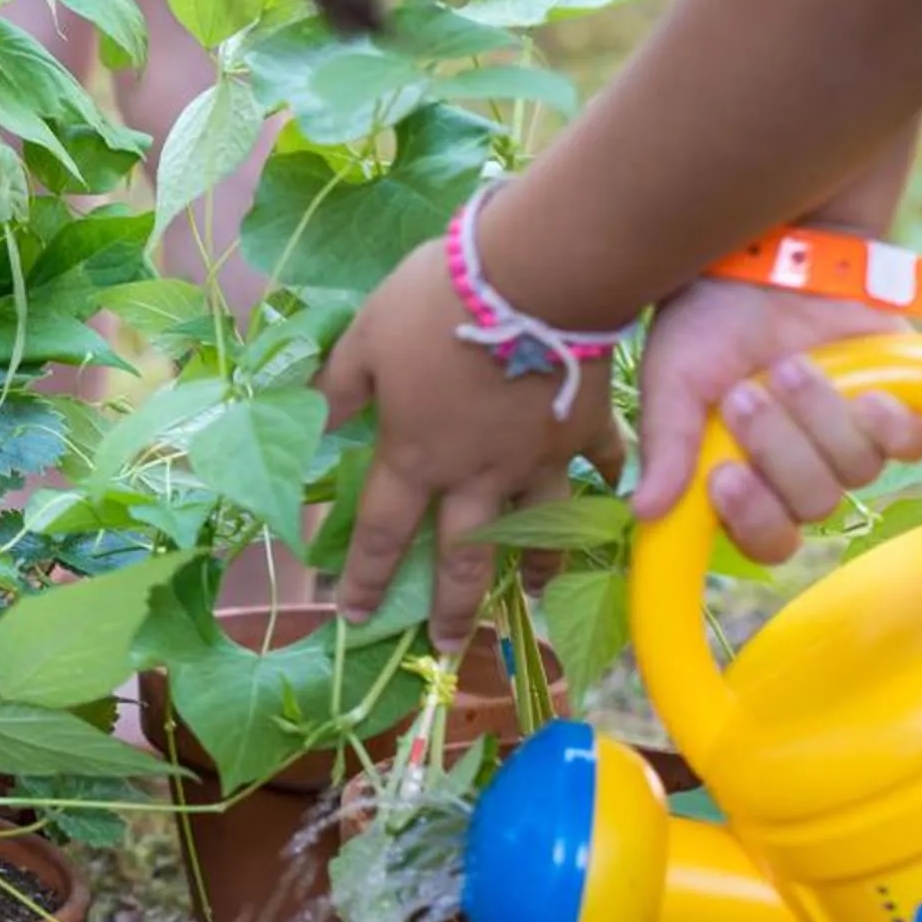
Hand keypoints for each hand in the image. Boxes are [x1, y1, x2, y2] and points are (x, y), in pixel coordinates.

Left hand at [319, 239, 625, 649]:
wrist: (535, 275)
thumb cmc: (435, 306)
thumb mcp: (364, 340)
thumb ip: (337, 389)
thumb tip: (307, 422)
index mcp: (416, 457)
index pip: (380, 533)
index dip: (362, 578)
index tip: (352, 617)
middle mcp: (477, 475)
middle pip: (463, 558)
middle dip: (451, 609)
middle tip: (446, 646)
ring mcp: (538, 458)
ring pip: (539, 529)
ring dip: (535, 567)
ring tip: (534, 591)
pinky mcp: (584, 428)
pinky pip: (601, 467)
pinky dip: (607, 484)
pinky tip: (615, 498)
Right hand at [631, 278, 921, 564]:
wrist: (769, 248)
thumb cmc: (709, 317)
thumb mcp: (673, 376)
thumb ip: (666, 443)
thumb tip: (645, 510)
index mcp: (746, 475)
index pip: (766, 540)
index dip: (754, 521)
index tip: (724, 476)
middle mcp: (802, 468)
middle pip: (815, 504)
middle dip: (780, 451)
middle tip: (745, 395)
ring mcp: (851, 438)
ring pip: (857, 470)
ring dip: (820, 419)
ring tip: (789, 365)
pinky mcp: (897, 405)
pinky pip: (910, 443)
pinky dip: (889, 423)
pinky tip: (863, 393)